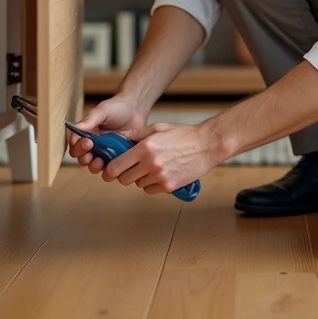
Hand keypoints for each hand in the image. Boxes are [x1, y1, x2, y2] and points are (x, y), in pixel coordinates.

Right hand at [67, 97, 145, 175]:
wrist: (136, 110)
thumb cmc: (118, 107)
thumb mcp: (103, 111)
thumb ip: (89, 120)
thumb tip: (75, 128)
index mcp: (86, 132)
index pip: (75, 143)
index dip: (77, 146)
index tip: (87, 142)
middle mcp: (93, 144)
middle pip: (81, 156)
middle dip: (83, 157)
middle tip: (91, 154)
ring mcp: (104, 152)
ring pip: (93, 165)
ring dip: (93, 165)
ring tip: (99, 161)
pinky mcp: (115, 158)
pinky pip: (109, 168)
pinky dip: (109, 169)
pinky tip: (113, 165)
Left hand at [104, 122, 219, 194]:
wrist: (206, 146)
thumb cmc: (183, 135)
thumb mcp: (156, 128)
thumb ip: (134, 135)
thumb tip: (116, 139)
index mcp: (145, 148)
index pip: (116, 166)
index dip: (111, 169)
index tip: (112, 168)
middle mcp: (151, 164)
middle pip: (124, 179)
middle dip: (124, 174)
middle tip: (131, 167)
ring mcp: (160, 177)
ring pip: (138, 184)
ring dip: (139, 178)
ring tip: (150, 167)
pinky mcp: (169, 186)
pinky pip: (150, 190)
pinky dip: (151, 184)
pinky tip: (159, 174)